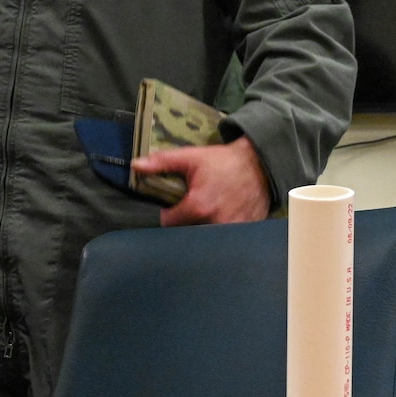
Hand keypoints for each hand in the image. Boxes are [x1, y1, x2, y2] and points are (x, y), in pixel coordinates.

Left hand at [133, 136, 272, 226]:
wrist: (260, 164)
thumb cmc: (223, 161)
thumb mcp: (191, 157)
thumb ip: (162, 163)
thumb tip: (135, 166)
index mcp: (198, 206)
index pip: (169, 223)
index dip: (168, 213)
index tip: (174, 205)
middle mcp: (214, 222)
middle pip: (186, 233)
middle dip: (185, 223)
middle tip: (192, 208)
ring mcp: (231, 230)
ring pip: (205, 238)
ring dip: (202, 228)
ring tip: (207, 213)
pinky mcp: (244, 232)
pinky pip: (225, 240)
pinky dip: (221, 231)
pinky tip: (223, 215)